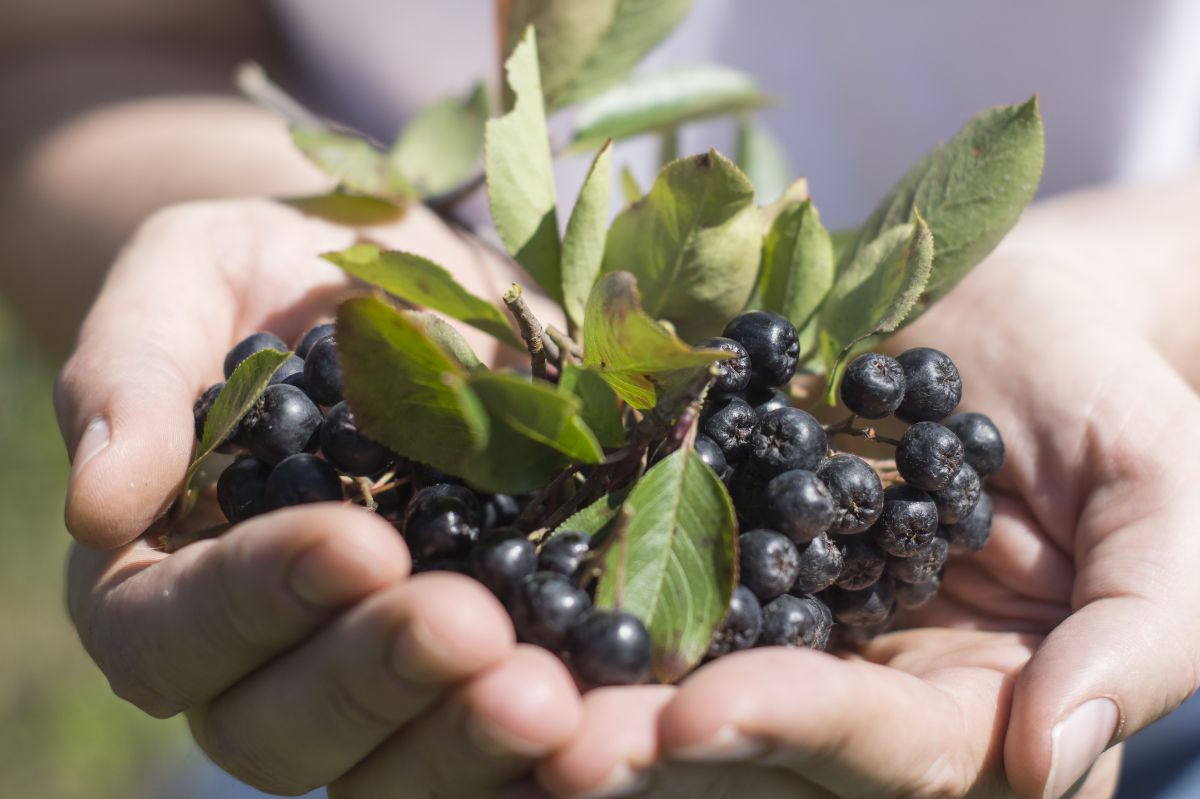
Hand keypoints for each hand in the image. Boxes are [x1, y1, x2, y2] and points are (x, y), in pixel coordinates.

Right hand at [57, 198, 581, 796]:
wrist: (386, 282)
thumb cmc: (262, 273)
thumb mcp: (185, 279)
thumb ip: (131, 375)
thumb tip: (97, 504)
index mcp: (165, 579)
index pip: (173, 631)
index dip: (258, 599)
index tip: (357, 544)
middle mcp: (266, 654)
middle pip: (284, 729)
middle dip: (380, 681)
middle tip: (473, 633)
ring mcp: (378, 667)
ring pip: (397, 762)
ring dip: (472, 740)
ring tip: (557, 700)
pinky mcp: (483, 655)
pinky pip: (502, 727)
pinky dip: (560, 736)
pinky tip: (625, 709)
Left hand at [529, 225, 1199, 797]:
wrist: (1013, 311)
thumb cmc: (1110, 403)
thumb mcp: (1168, 504)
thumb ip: (1141, 633)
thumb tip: (1054, 756)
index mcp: (977, 707)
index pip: (890, 750)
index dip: (798, 731)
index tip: (694, 717)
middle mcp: (863, 686)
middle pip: (758, 742)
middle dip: (653, 743)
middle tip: (544, 730)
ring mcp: (781, 622)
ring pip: (679, 676)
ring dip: (589, 684)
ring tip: (499, 679)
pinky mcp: (717, 549)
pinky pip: (643, 578)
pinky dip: (576, 587)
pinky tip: (501, 585)